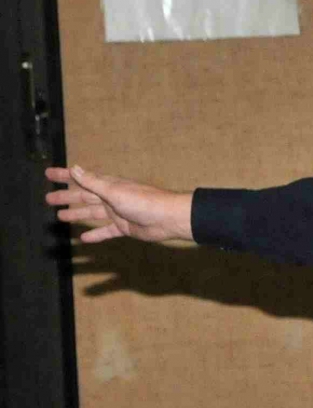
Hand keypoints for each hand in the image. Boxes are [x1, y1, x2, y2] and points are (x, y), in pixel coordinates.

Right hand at [43, 164, 194, 243]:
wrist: (168, 218)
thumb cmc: (143, 201)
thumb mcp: (114, 191)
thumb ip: (93, 183)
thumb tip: (75, 168)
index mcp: (107, 185)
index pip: (81, 179)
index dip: (65, 176)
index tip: (48, 174)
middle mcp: (111, 197)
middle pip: (83, 197)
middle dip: (66, 197)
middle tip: (48, 199)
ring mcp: (117, 213)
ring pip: (92, 213)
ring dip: (77, 214)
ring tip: (60, 217)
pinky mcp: (125, 227)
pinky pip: (106, 231)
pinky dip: (96, 234)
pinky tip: (84, 239)